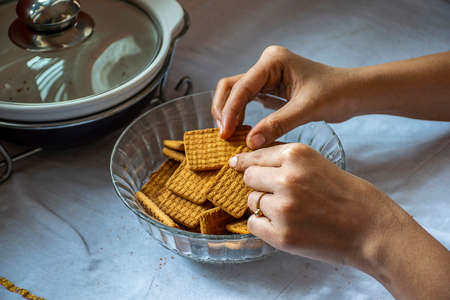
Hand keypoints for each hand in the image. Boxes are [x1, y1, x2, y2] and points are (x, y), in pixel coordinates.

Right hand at [212, 46, 354, 148]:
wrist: (352, 93)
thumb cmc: (336, 93)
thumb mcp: (306, 109)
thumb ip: (277, 125)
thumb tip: (250, 142)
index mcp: (273, 61)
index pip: (242, 87)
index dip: (230, 111)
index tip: (225, 133)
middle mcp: (266, 65)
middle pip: (231, 86)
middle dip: (224, 109)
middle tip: (223, 134)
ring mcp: (266, 76)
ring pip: (236, 93)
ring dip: (230, 113)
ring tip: (229, 134)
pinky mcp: (270, 88)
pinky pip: (248, 100)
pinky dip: (241, 115)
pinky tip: (241, 129)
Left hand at [229, 143, 449, 299]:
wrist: (373, 230)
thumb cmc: (349, 195)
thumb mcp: (318, 164)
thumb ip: (285, 162)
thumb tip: (249, 164)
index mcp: (297, 155)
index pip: (255, 155)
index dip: (245, 162)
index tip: (236, 164)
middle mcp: (287, 178)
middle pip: (248, 177)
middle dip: (258, 184)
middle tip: (276, 193)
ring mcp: (283, 208)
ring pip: (251, 201)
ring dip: (263, 205)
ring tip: (291, 211)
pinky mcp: (282, 235)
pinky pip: (253, 224)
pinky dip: (263, 224)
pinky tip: (284, 225)